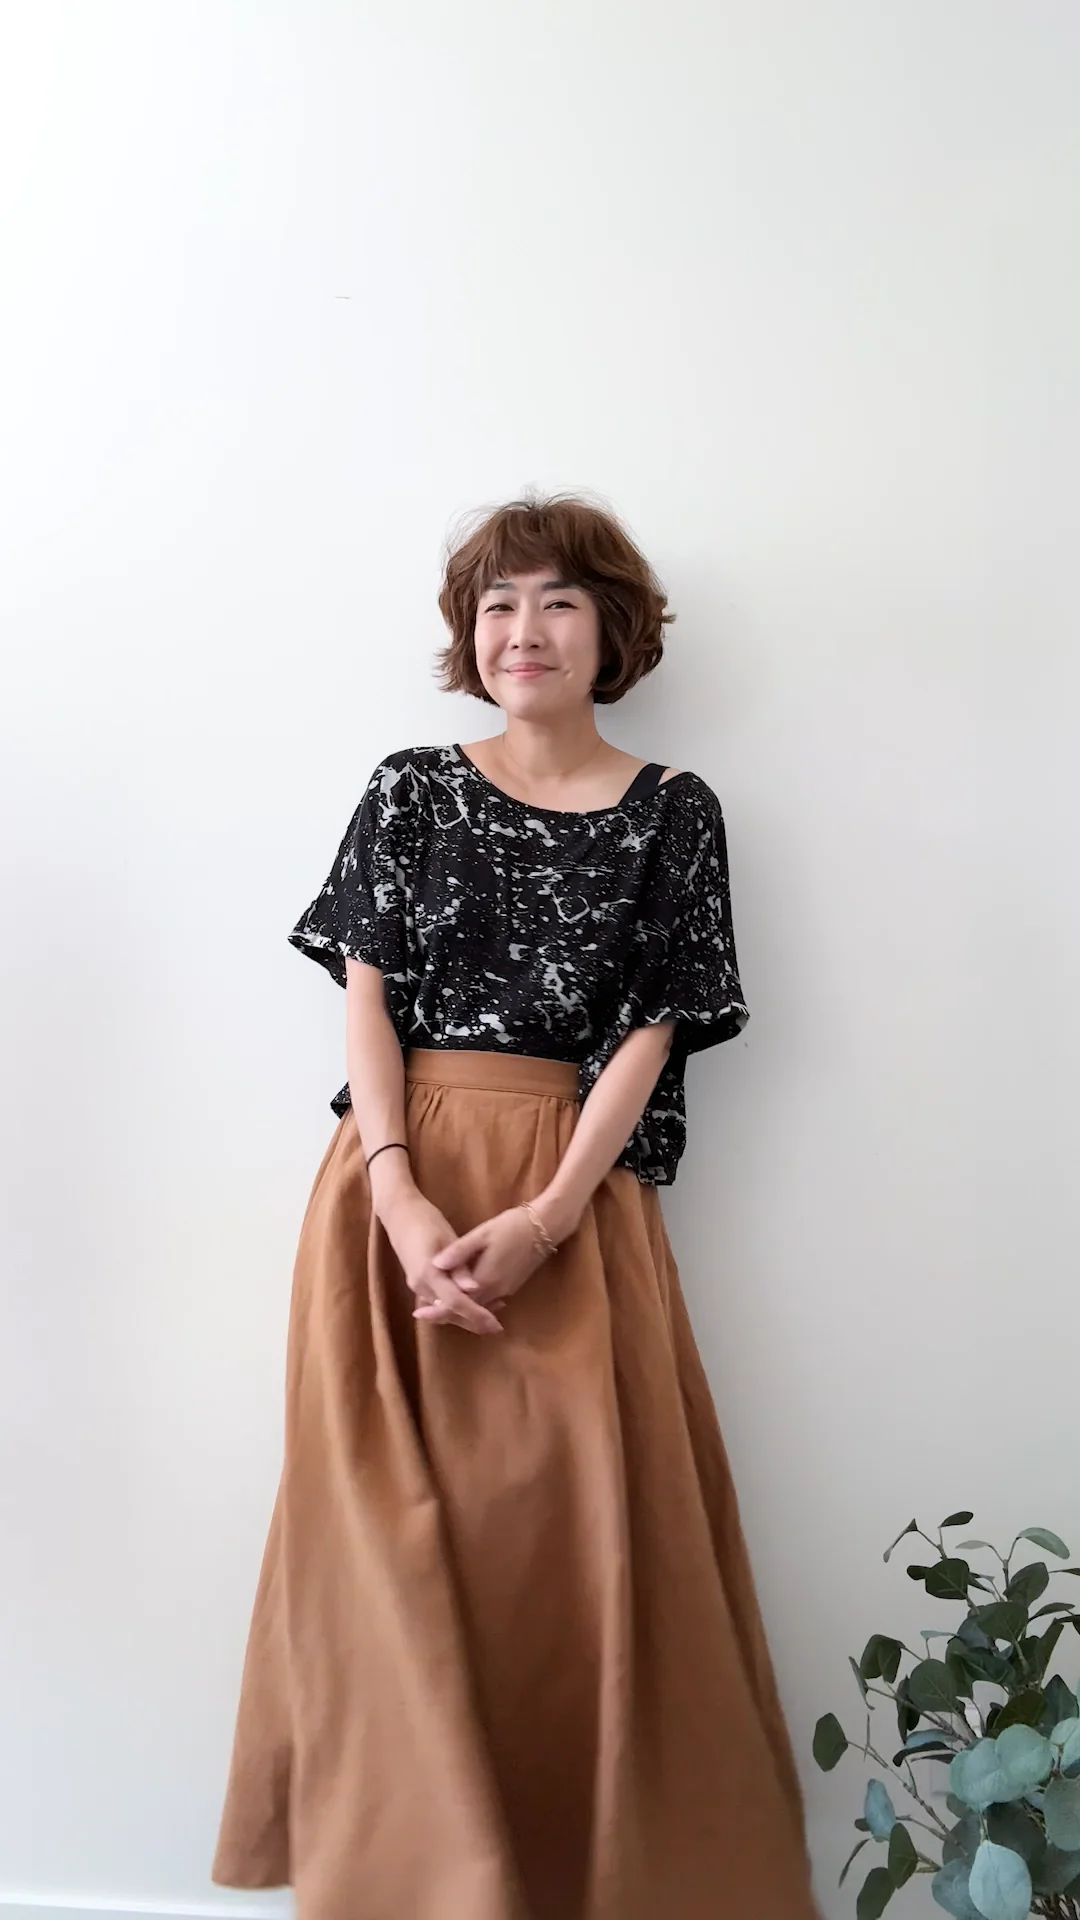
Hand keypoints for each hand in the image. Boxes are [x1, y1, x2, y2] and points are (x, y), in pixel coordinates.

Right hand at [380, 1190, 502, 1336]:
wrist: (400, 1213)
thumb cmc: (427, 1221)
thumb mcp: (447, 1239)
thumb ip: (460, 1266)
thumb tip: (474, 1289)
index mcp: (429, 1274)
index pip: (455, 1303)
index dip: (476, 1315)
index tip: (495, 1324)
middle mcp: (421, 1286)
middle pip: (449, 1312)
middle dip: (473, 1322)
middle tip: (497, 1328)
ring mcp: (417, 1286)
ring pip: (443, 1309)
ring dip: (465, 1315)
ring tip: (490, 1316)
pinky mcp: (418, 1283)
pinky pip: (438, 1301)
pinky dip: (455, 1306)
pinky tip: (471, 1302)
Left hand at [419, 1204, 554, 1321]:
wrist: (546, 1226)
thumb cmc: (512, 1226)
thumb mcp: (482, 1234)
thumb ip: (459, 1251)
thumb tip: (435, 1264)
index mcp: (484, 1280)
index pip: (456, 1304)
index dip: (436, 1311)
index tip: (418, 1314)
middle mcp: (495, 1291)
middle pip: (465, 1311)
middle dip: (445, 1314)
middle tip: (423, 1314)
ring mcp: (506, 1289)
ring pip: (477, 1307)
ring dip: (459, 1311)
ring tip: (438, 1308)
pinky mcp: (512, 1285)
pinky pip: (487, 1301)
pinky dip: (473, 1303)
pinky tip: (463, 1297)